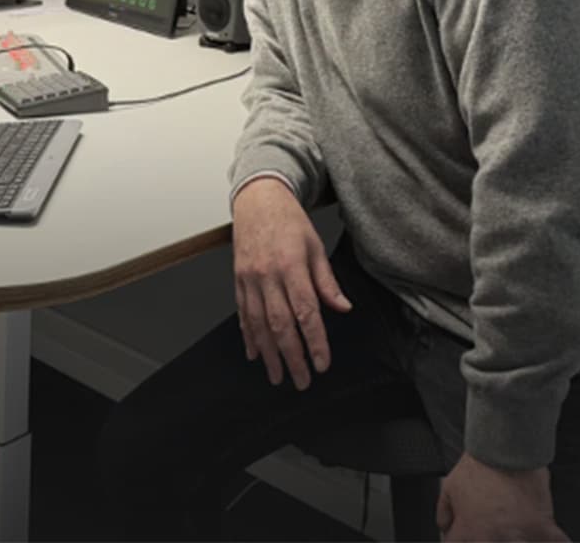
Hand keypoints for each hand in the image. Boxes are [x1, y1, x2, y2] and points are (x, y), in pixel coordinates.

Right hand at [232, 178, 351, 389]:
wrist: (257, 198)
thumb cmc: (288, 219)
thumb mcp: (315, 245)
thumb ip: (327, 280)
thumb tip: (342, 308)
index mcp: (291, 266)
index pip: (306, 312)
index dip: (315, 341)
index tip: (322, 363)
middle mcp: (267, 275)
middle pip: (280, 324)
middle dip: (291, 357)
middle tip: (301, 380)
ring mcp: (249, 278)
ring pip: (258, 323)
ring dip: (268, 353)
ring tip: (277, 375)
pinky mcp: (238, 278)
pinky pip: (242, 312)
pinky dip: (247, 335)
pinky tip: (254, 352)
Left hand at [437, 452, 566, 540]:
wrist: (505, 448)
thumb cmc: (478, 466)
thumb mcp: (449, 486)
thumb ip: (444, 511)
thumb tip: (445, 527)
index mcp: (470, 530)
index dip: (459, 541)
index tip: (467, 535)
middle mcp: (493, 538)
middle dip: (487, 539)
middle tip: (493, 527)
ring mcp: (519, 537)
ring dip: (517, 538)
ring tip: (513, 528)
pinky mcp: (543, 531)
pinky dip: (552, 539)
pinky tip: (544, 534)